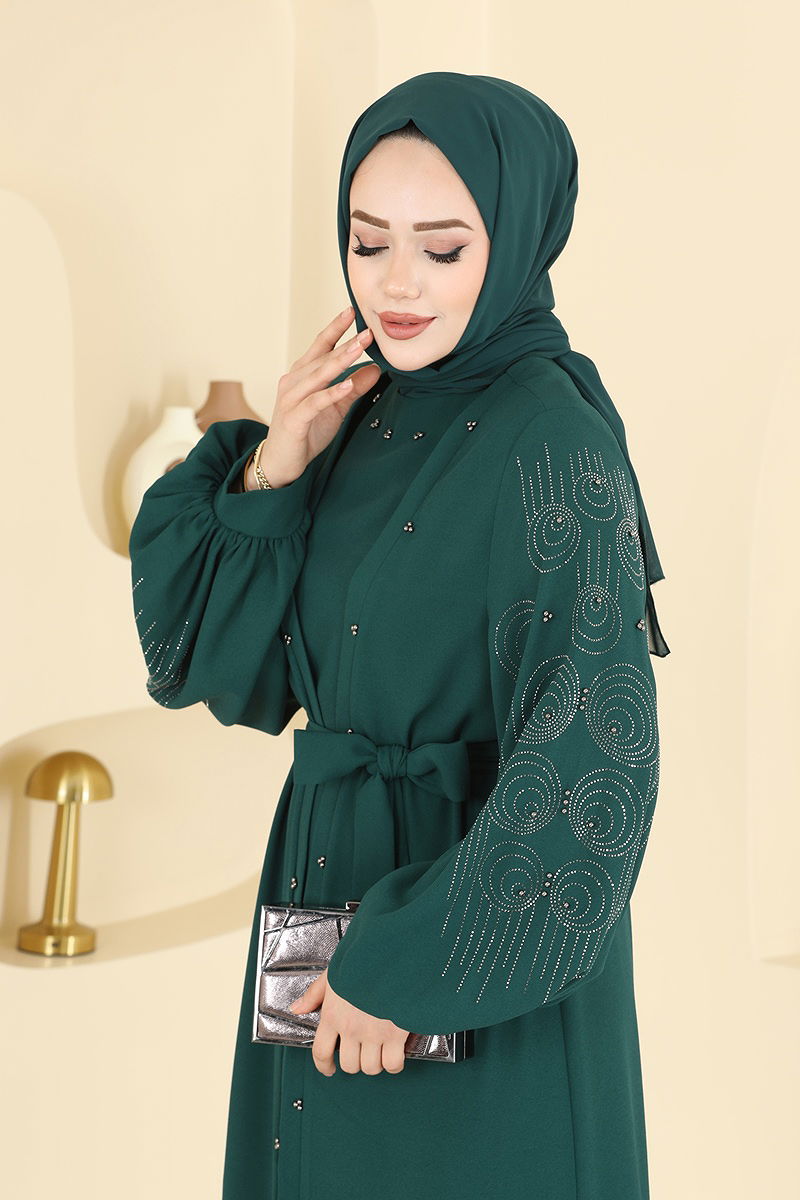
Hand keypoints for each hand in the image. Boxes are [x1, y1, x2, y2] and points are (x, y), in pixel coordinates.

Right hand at [260, 305, 381, 486]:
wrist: (281, 462)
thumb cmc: (305, 432)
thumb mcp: (335, 408)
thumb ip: (353, 388)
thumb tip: (376, 369)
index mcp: (302, 375)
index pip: (320, 346)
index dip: (335, 328)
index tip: (352, 311)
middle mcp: (294, 382)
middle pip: (322, 358)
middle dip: (346, 343)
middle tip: (368, 331)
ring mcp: (291, 399)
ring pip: (318, 376)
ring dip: (340, 361)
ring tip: (359, 348)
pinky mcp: (294, 419)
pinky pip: (314, 402)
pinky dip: (330, 393)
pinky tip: (346, 385)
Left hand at [289, 967, 409, 1075]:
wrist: (392, 955)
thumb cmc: (363, 961)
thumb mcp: (332, 973)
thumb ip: (314, 994)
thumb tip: (297, 1008)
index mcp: (333, 1015)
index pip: (321, 1052)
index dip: (324, 1066)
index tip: (329, 1068)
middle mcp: (351, 1028)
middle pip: (349, 1065)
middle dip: (355, 1062)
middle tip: (361, 1053)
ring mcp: (373, 1033)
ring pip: (371, 1067)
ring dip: (375, 1063)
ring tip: (379, 1051)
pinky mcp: (396, 1034)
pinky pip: (393, 1064)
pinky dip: (394, 1064)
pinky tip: (395, 1054)